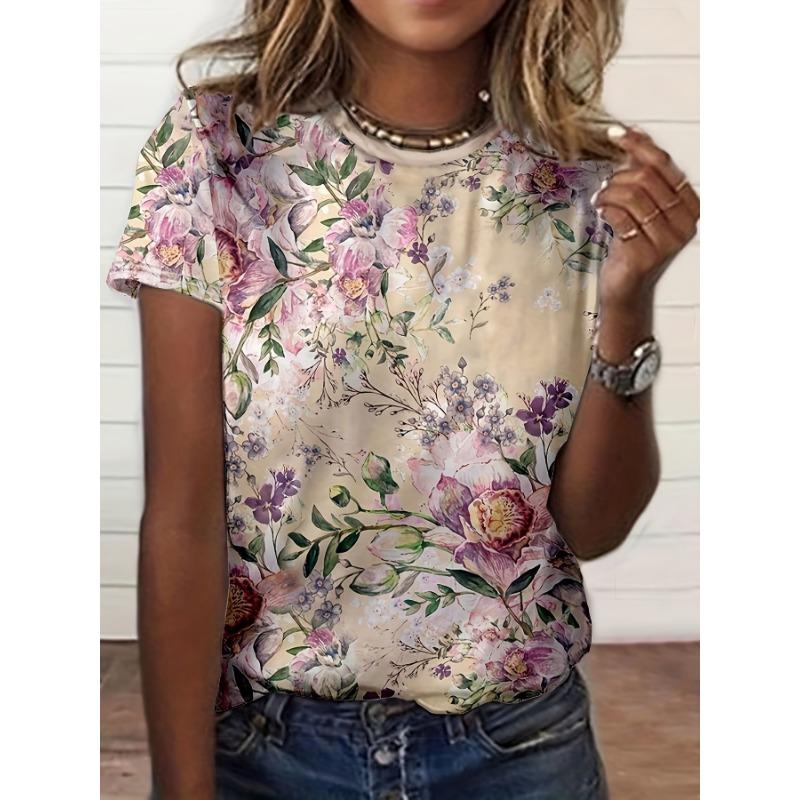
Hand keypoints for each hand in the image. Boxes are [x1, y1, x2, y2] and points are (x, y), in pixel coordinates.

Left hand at [591, 125, 699, 310]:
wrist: (626, 286)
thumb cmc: (633, 242)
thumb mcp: (642, 205)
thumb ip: (641, 172)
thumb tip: (631, 133)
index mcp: (689, 205)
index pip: (664, 165)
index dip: (638, 145)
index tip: (615, 133)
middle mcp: (685, 222)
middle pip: (647, 178)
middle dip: (618, 177)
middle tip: (604, 186)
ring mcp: (667, 240)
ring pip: (632, 196)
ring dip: (608, 193)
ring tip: (600, 200)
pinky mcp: (646, 254)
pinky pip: (621, 217)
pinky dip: (606, 209)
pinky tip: (601, 213)